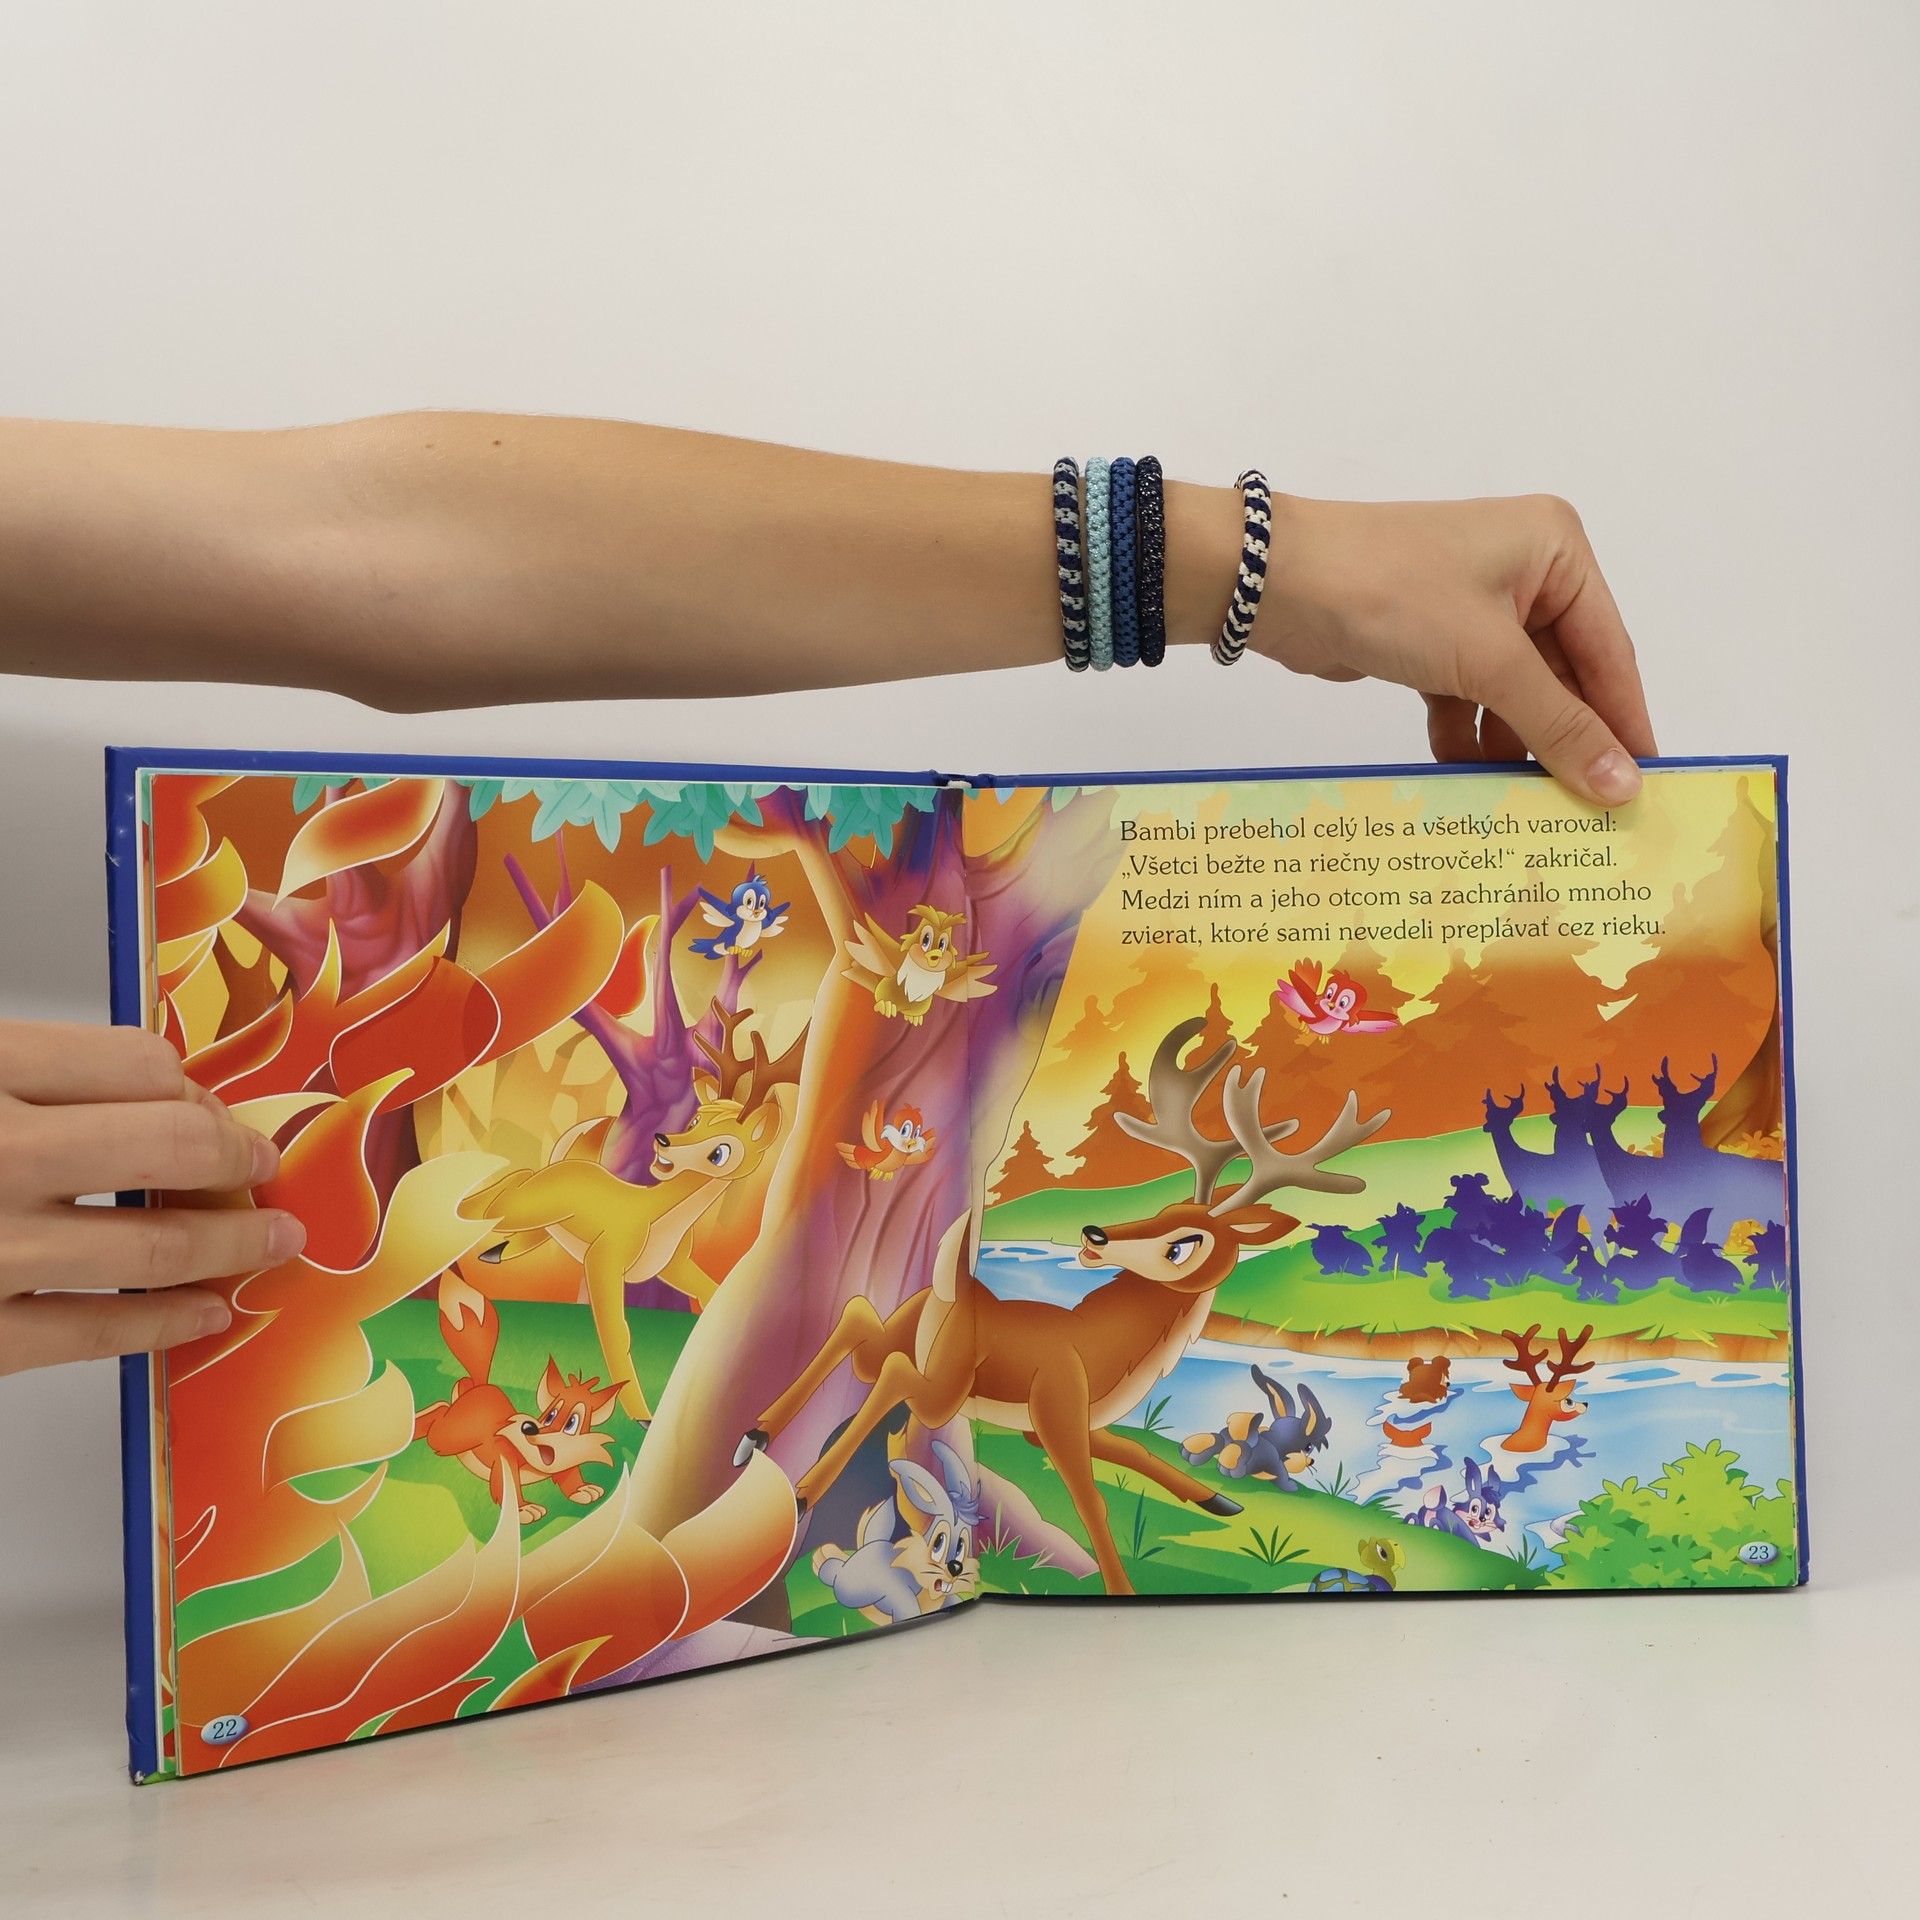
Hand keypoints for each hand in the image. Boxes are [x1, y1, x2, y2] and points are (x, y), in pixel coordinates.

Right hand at [0, 1021, 305, 1375]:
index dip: (193, 1091)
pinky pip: (97, 1329)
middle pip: (173, 1144)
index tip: (212, 1110)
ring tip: (276, 1243)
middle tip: (262, 1168)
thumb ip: (34, 1080)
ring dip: (235, 1247)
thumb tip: (142, 1090)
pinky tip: (203, 1315)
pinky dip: (168, 1323)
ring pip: (157, 1244)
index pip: (140, 1065)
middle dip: (236, 1159)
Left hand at [1256, 494, 1656, 806]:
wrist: (1278, 587)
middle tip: (1588, 811)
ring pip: (1514, 693)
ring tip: (1528, 806)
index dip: (1625, 721)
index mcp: (1556, 551)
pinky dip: (1468, 736)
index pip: (1609, 651)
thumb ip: (1558, 725)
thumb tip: (1622, 785)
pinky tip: (1468, 779)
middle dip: (1566, 739)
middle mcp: (1523, 572)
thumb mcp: (1489, 660)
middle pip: (1563, 675)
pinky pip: (1469, 698)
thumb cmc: (1394, 596)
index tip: (1644, 786)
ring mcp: (1473, 608)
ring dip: (1515, 746)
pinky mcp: (1430, 641)